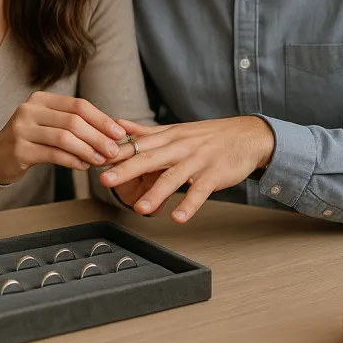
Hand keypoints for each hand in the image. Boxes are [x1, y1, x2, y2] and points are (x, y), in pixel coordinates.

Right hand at [0, 92, 125, 184]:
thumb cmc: (32, 140)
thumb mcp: (50, 124)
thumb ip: (75, 124)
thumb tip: (111, 132)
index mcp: (42, 99)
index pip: (78, 105)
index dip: (101, 119)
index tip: (119, 132)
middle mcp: (30, 109)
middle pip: (73, 121)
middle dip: (98, 137)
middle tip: (114, 150)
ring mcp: (22, 128)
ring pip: (64, 138)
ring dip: (87, 150)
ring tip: (101, 160)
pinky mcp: (19, 149)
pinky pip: (53, 154)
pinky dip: (72, 161)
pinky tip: (83, 166)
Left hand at [98, 116, 274, 222]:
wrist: (248, 135)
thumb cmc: (210, 136)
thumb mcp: (178, 130)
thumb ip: (147, 132)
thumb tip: (119, 125)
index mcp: (169, 136)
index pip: (138, 144)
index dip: (116, 153)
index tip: (93, 159)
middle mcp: (181, 147)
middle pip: (150, 158)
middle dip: (127, 169)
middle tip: (105, 180)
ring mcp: (198, 161)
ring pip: (174, 177)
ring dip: (157, 193)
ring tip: (140, 209)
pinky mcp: (215, 175)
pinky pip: (200, 192)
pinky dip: (189, 205)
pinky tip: (178, 217)